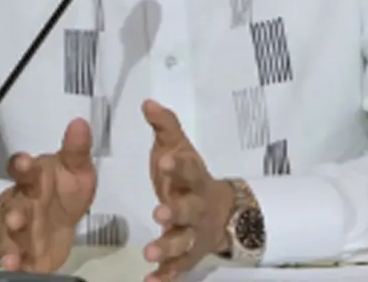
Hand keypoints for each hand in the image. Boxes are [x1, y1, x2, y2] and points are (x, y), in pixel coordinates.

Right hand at [0, 118, 96, 271]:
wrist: (58, 221)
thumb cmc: (64, 189)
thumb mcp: (76, 168)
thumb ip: (77, 150)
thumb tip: (80, 123)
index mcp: (34, 178)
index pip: (21, 168)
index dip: (21, 165)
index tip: (26, 163)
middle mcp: (22, 202)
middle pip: (13, 205)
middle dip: (13, 212)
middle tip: (16, 217)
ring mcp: (19, 228)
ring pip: (10, 234)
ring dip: (11, 241)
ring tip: (13, 251)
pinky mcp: (23, 251)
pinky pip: (15, 257)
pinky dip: (13, 262)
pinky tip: (13, 265)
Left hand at [141, 100, 235, 281]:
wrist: (219, 210)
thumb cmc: (188, 176)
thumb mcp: (177, 148)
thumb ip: (164, 127)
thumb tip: (147, 103)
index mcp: (195, 178)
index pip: (189, 169)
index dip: (178, 166)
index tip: (165, 161)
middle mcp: (197, 207)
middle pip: (190, 210)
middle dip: (177, 211)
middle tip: (159, 212)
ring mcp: (194, 234)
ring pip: (184, 242)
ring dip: (168, 247)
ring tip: (149, 252)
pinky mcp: (188, 256)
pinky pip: (178, 268)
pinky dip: (166, 276)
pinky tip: (150, 281)